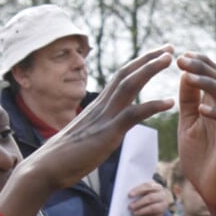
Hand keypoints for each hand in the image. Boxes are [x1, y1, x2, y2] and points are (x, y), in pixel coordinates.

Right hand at [5, 47, 174, 215]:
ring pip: (129, 85)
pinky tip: (170, 102)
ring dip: (150, 69)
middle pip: (127, 73)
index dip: (140, 64)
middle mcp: (101, 106)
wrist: (45, 169)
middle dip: (149, 58)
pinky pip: (132, 115)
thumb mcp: (87, 136)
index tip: (158, 54)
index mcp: (98, 106)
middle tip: (170, 47)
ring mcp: (104, 117)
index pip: (121, 78)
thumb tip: (105, 128)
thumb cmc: (65, 157)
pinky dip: (152, 106)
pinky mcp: (107, 133)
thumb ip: (99, 127)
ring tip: (169, 58)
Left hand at [126, 181, 171, 215]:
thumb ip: (138, 191)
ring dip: (142, 210)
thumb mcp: (145, 190)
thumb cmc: (148, 194)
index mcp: (157, 186)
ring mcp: (163, 204)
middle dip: (139, 202)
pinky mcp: (162, 214)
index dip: (138, 190)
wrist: (160, 201)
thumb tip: (128, 196)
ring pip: (153, 208)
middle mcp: (162, 195)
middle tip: (130, 206)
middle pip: (151, 198)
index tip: (130, 195)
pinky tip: (140, 215)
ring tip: (134, 212)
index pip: (148, 186)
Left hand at [174, 52, 215, 208]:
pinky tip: (202, 108)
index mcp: (213, 105)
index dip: (198, 63)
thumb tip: (184, 74)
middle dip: (201, 67)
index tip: (179, 55)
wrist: (212, 190)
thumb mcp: (188, 124)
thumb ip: (188, 101)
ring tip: (189, 76)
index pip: (211, 75)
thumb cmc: (201, 158)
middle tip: (181, 58)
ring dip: (208, 84)